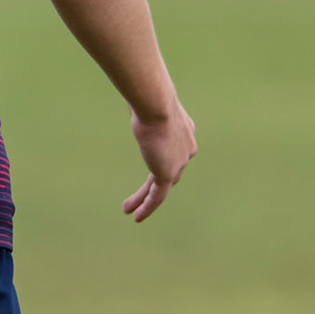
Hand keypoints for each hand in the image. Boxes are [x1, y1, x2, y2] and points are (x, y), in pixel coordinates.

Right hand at [123, 103, 196, 221]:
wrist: (157, 105)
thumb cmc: (149, 97)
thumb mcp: (146, 101)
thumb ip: (142, 105)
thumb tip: (133, 97)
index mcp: (185, 131)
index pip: (174, 150)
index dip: (161, 157)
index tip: (149, 157)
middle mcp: (186, 149)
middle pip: (170, 171)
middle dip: (155, 182)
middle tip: (143, 191)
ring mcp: (179, 164)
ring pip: (161, 187)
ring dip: (145, 199)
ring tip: (128, 209)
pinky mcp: (168, 174)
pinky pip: (157, 196)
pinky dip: (147, 206)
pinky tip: (136, 216)